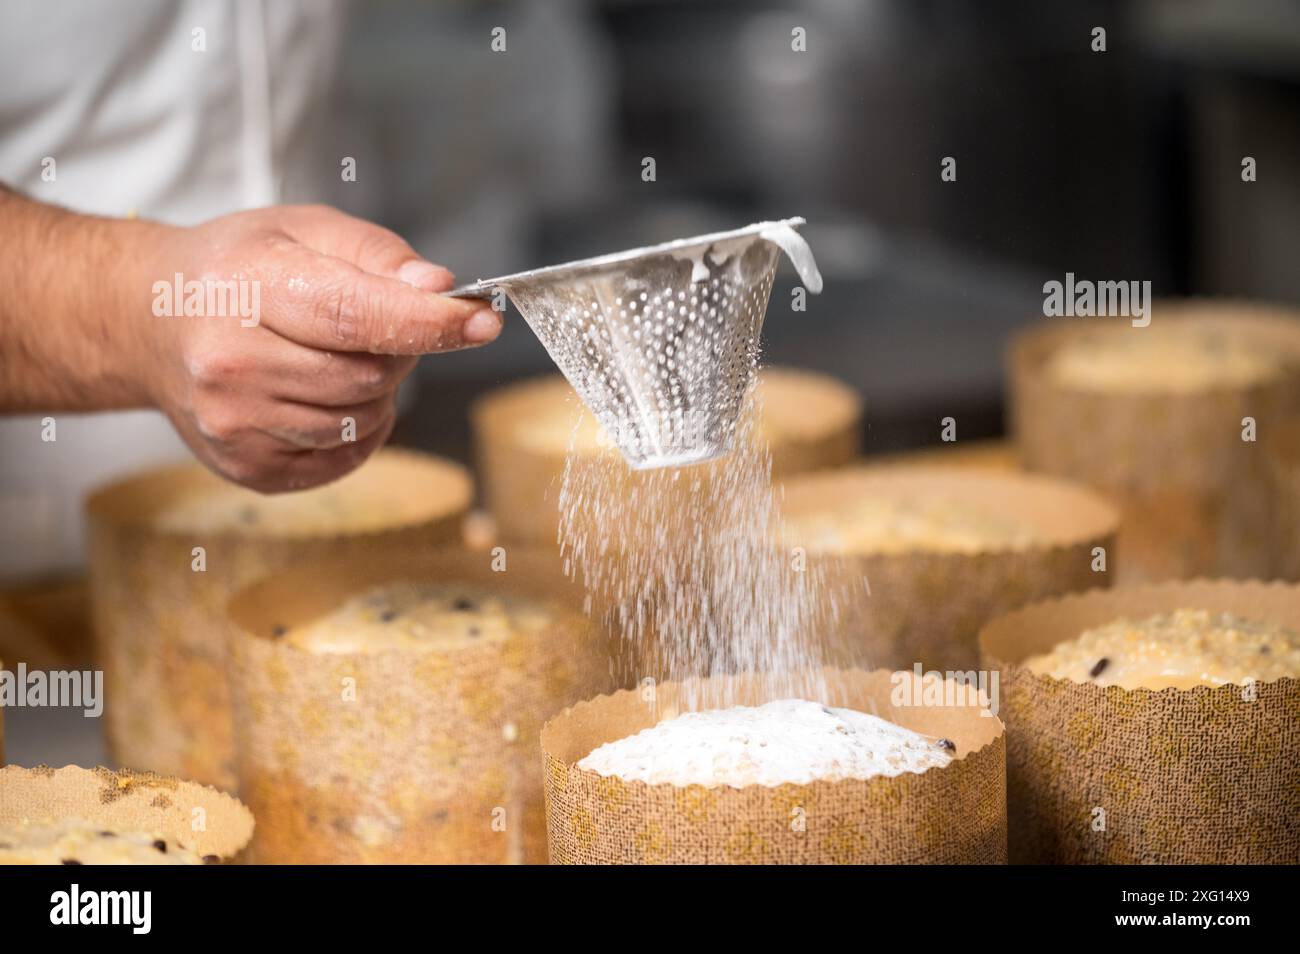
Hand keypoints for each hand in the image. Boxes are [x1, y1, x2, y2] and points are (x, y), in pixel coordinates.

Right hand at [131, 205, 499, 491]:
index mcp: (245, 287)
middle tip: (374, 325)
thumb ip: (378, 256)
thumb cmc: (238, 269)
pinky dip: (358, 427)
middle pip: (368, 375)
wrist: (150, 322)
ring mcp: (234, 424)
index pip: (354, 315)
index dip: (428, 323)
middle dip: (398, 351)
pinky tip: (325, 394)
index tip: (482, 320)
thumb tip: (439, 290)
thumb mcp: (304, 231)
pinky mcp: (248, 468)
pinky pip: (344, 457)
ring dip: (377, 390)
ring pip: (362, 420)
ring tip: (334, 356)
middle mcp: (230, 362)